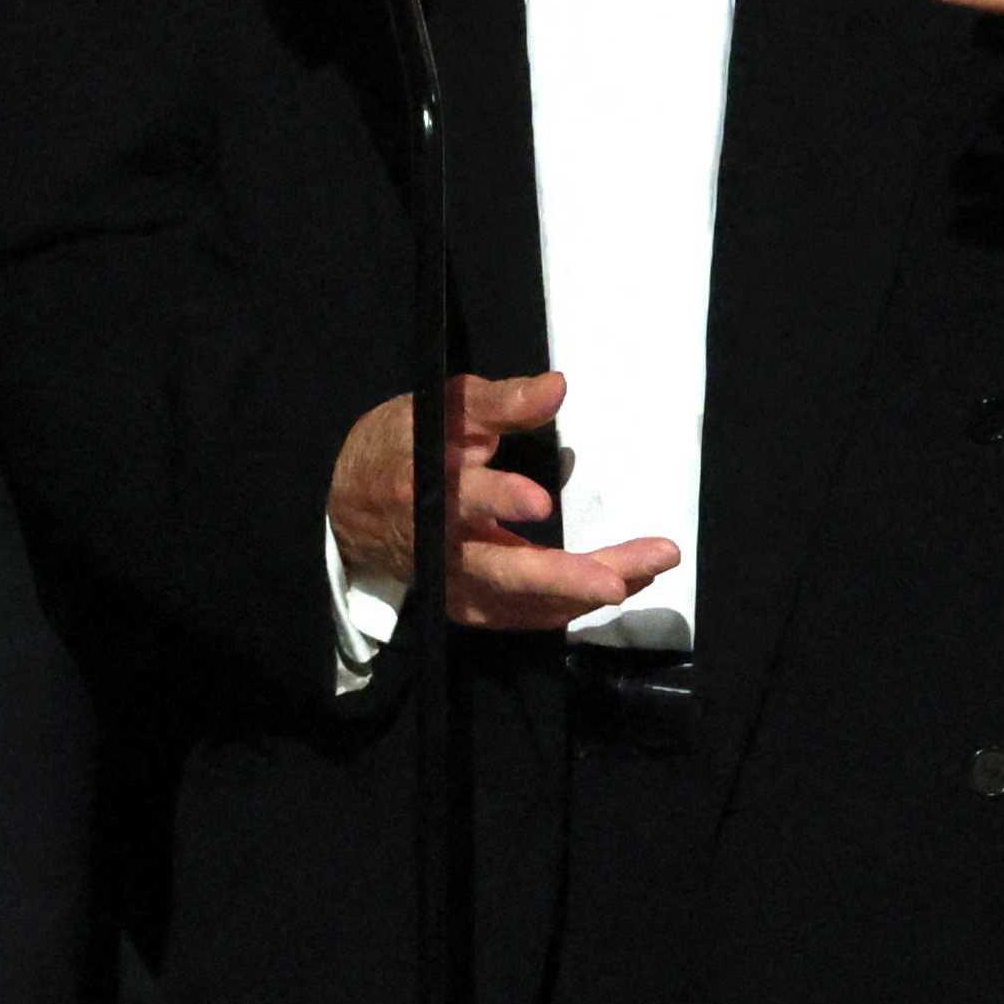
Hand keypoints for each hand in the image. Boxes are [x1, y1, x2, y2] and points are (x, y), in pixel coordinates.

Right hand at [328, 373, 678, 633]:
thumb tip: (557, 386)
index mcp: (427, 491)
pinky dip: (574, 604)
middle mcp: (441, 551)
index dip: (498, 500)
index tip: (539, 501)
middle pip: (505, 571)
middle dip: (567, 576)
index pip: (462, 498)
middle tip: (623, 578)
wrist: (351, 509)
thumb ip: (500, 402)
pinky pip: (527, 616)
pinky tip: (623, 583)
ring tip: (651, 568)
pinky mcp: (470, 608)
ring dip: (588, 590)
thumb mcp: (442, 408)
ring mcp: (456, 587)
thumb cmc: (403, 445)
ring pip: (526, 602)